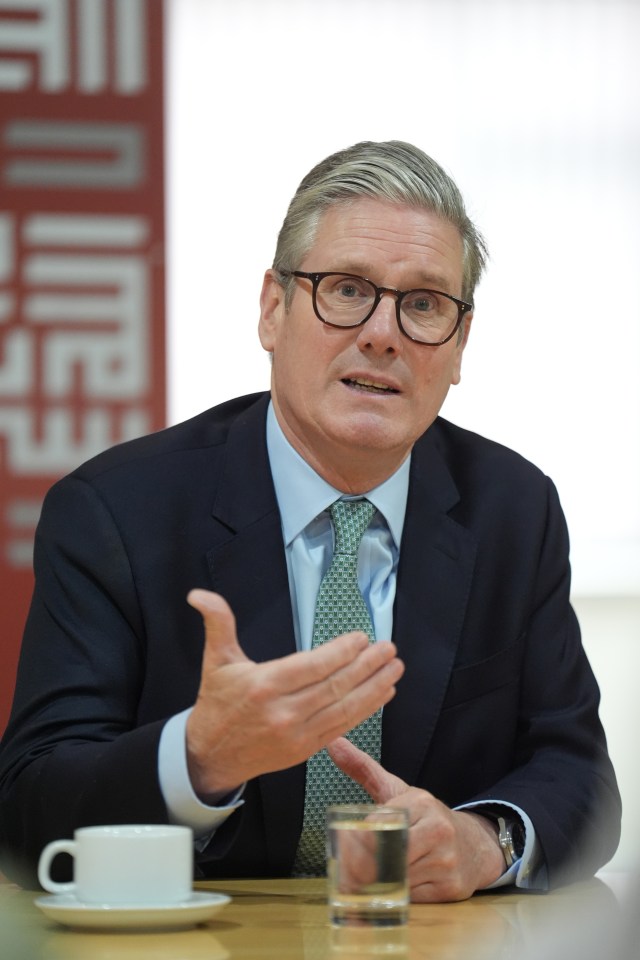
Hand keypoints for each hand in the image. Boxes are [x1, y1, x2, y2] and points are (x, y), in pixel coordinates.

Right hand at [185, 590, 404, 797]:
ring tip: (394, 668)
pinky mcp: (305, 749)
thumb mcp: (215, 660)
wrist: (210, 755)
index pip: (312, 666)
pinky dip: (366, 710)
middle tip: (388, 649)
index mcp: (263, 686)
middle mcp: (283, 712)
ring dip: (374, 688)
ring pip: (344, 708)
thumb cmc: (217, 704)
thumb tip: (199, 594)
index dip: (341, 652)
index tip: (362, 638)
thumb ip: (217, 623)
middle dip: (367, 666)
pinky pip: (342, 727)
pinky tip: (382, 694)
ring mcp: (297, 734)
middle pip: (334, 686)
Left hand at [327, 737, 504, 901]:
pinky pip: (412, 897)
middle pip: (388, 854)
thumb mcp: (396, 790)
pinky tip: (393, 888)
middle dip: (363, 866)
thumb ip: (364, 768)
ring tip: (363, 883)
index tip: (341, 847)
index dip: (356, 841)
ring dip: (377, 884)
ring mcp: (447, 860)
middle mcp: (438, 829)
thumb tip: (333, 742)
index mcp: (421, 803)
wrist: (474, 845)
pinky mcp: (451, 888)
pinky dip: (398, 895)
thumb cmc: (426, 818)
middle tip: (345, 873)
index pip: (378, 825)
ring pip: (398, 878)